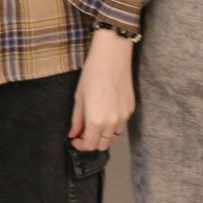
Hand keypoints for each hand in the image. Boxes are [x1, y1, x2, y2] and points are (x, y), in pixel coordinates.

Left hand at [69, 30, 134, 151]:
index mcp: (96, 121)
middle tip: (84, 132)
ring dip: (103, 136)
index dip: (81, 145)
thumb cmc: (92, 74)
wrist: (112, 57)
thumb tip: (73, 134)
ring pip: (113, 137)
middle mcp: (111, 123)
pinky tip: (106, 113)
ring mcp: (123, 117)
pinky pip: (121, 125)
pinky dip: (112, 126)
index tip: (75, 139)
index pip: (90, 145)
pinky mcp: (130, 109)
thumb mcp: (79, 97)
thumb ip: (76, 119)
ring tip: (95, 123)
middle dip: (92, 142)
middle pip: (103, 145)